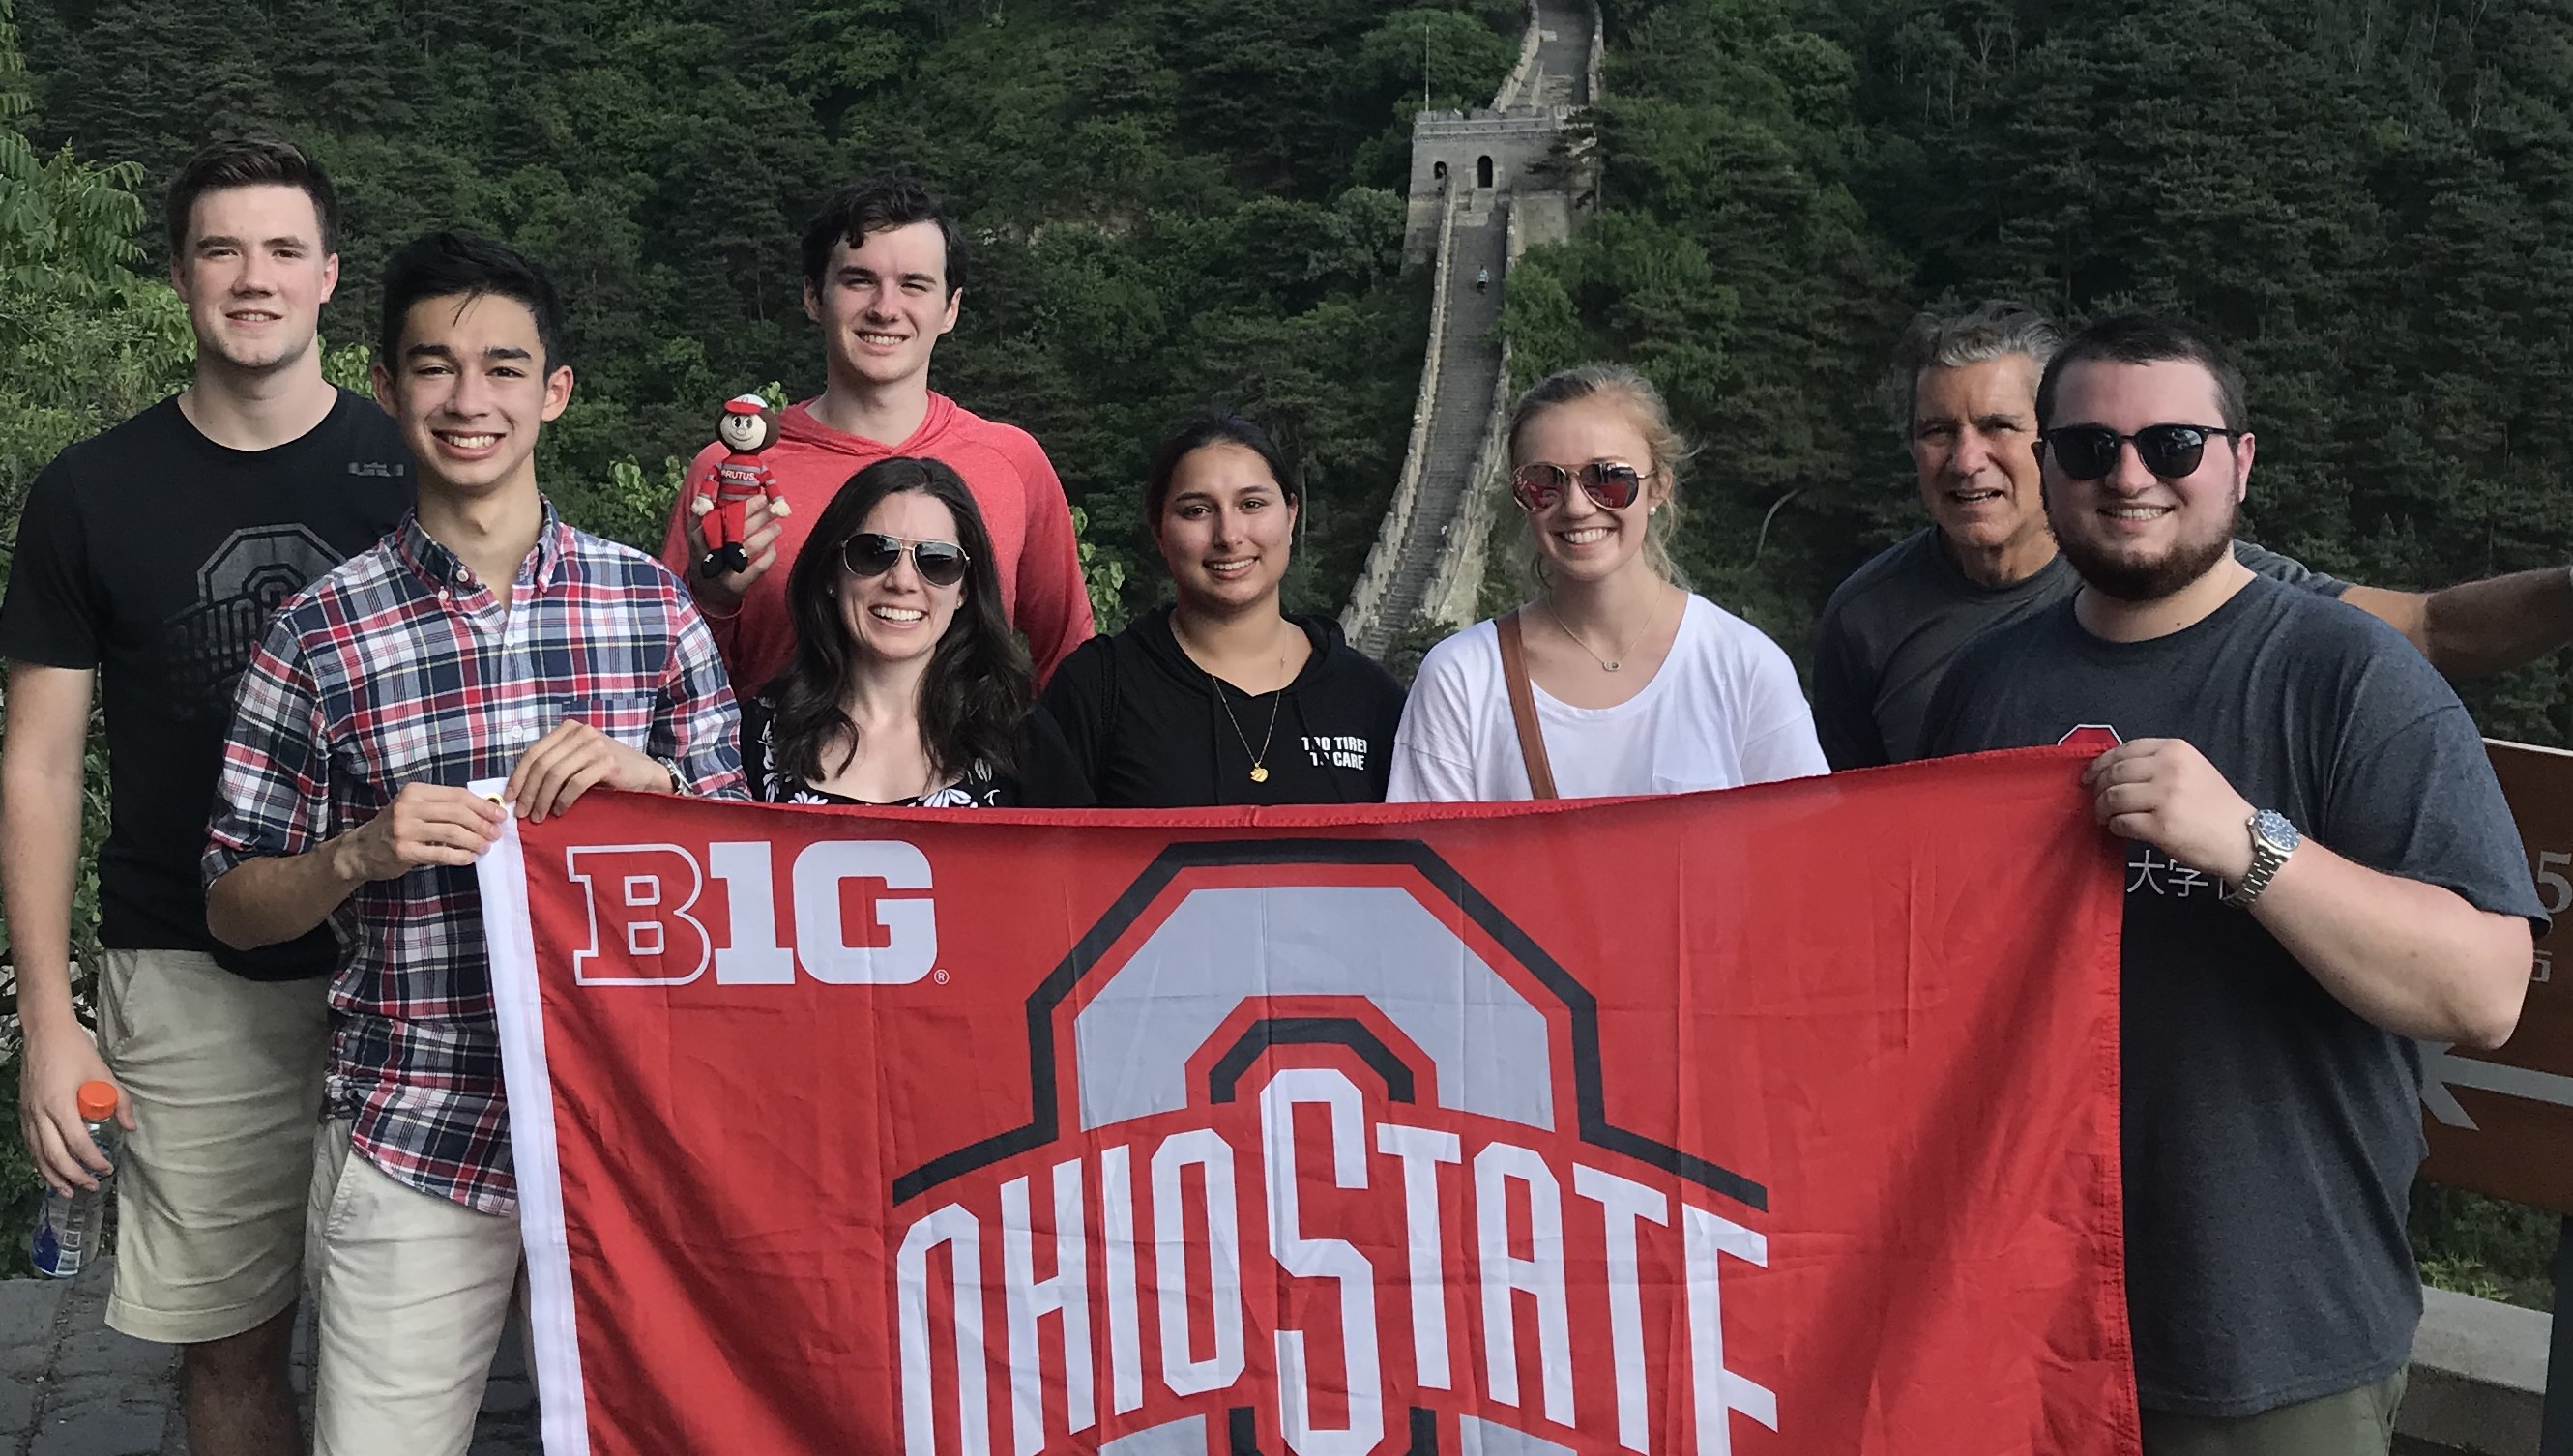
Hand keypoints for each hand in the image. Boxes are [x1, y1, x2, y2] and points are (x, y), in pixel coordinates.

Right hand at [20, 1010, 130, 1194]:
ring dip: (53, 1175)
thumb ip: (119, 1102)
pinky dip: (40, 1161)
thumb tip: (131, 1128)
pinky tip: (49, 1170)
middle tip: (91, 1187)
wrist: (45, 1033)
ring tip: (68, 1190)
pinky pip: (30, 1144)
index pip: (77, 1143)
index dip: (93, 1160)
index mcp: (60, 1105)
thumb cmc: (76, 1051)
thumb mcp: (104, 1074)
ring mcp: (28, 1113)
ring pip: (38, 1154)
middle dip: (73, 1176)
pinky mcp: (24, 1111)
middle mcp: (40, 1113)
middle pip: (55, 1156)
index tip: (107, 1169)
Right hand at [330, 782, 506, 881]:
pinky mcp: (403, 850)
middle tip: (496, 833)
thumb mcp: (416, 809)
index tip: (500, 814)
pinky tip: (470, 858)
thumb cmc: (397, 828)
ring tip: (486, 847)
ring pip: (452, 832)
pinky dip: (460, 856)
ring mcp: (404, 828)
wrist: (361, 850)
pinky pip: (440, 853)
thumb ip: (444, 808)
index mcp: (415, 791)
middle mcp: (409, 806)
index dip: (482, 805)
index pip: (457, 795)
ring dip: (474, 841)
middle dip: (482, 823)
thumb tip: (486, 811)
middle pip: (457, 812)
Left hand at [504, 719, 667, 822]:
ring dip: (543, 799)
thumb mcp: (578, 761)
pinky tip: (560, 812)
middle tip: (524, 814)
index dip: (519, 776)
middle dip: (529, 791)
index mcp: (569, 729)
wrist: (647, 775)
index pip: (534, 752)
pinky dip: (564, 800)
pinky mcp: (608, 762)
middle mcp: (581, 732)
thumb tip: (521, 790)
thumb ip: (554, 765)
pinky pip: (576, 783)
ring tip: (540, 817)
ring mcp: (595, 746)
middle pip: (542, 763)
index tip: (510, 797)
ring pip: (556, 774)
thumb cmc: (608, 772)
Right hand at [680, 494, 782, 609]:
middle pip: (738, 527)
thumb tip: (722, 485)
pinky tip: (773, 547)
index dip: (743, 503)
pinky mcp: (736, 584)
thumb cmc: (708, 552)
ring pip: (750, 545)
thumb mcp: (699, 531)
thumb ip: (707, 510)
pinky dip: (768, 555)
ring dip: (768, 533)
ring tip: (777, 526)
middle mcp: (709, 550)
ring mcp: (723, 568)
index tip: (759, 494)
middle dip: (759, 514)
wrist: (707, 590)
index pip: (721, 513)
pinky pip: (758, 567)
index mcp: (698, 532)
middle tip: (773, 506)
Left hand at [2082, 738, 2257, 879]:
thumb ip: (2159, 763)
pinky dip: (2114, 826)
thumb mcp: (2193, 769)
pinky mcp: (2160, 826)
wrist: (2242, 839)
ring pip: (2113, 797)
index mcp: (2175, 750)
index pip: (2125, 750)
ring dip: (2102, 809)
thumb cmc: (2216, 805)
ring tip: (2104, 817)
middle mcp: (2169, 769)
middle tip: (2095, 800)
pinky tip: (2119, 829)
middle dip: (2098, 788)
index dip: (2101, 763)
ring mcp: (2165, 797)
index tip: (2090, 775)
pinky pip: (2121, 823)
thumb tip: (2113, 769)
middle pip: (2115, 773)